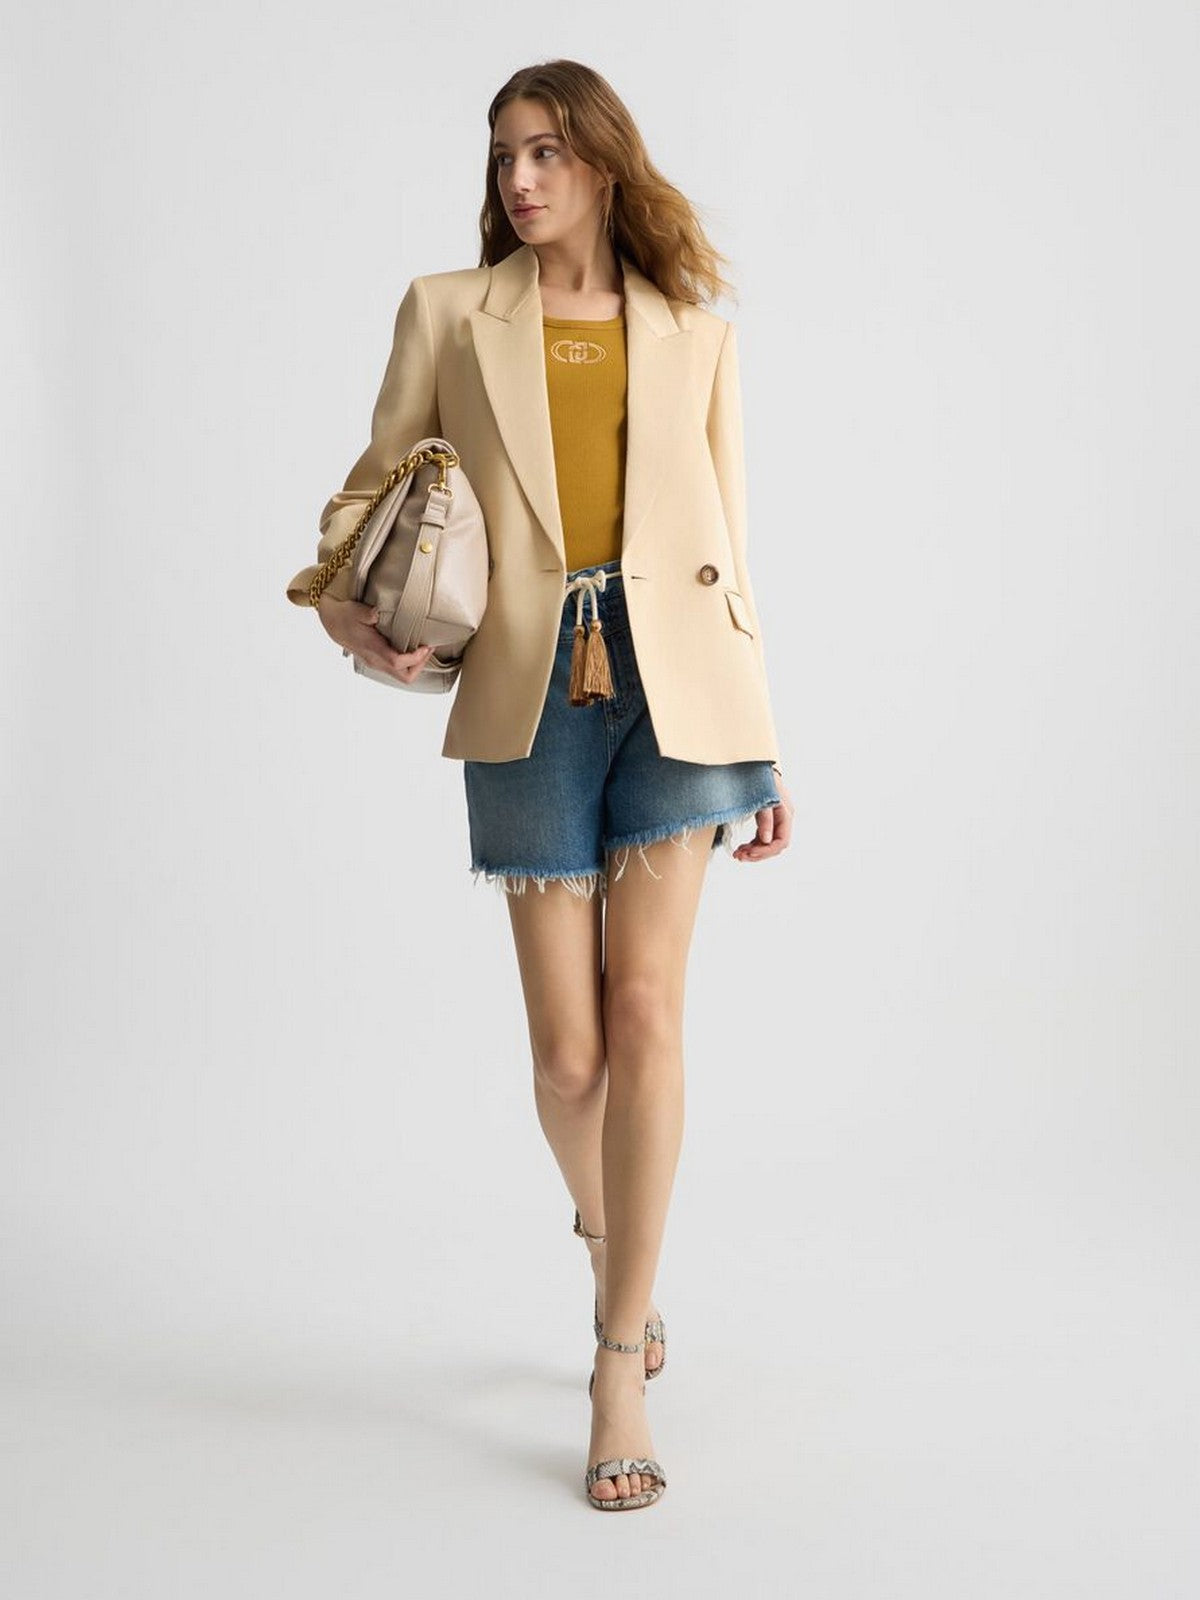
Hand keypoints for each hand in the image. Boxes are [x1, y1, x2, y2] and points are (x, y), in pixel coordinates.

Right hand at [315, 594, 434, 684]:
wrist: (332, 622)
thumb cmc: (345, 615)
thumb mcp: (356, 610)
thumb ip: (368, 613)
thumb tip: (377, 613)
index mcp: (372, 649)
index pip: (398, 662)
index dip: (415, 658)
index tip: (426, 646)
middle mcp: (375, 660)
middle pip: (404, 676)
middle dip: (420, 665)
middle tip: (428, 648)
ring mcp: (376, 663)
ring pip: (401, 675)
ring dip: (415, 664)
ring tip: (423, 648)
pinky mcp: (376, 661)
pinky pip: (396, 669)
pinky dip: (408, 662)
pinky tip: (411, 647)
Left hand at [731, 776, 793, 862]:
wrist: (753, 762)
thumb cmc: (758, 777)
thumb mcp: (761, 797)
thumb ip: (765, 818)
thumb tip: (767, 840)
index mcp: (786, 813)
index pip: (781, 841)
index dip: (765, 851)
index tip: (748, 853)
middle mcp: (783, 818)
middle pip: (774, 846)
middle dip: (757, 853)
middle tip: (738, 856)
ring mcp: (775, 819)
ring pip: (768, 844)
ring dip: (753, 852)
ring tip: (737, 854)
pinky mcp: (767, 819)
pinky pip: (762, 838)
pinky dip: (752, 845)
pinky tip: (741, 848)